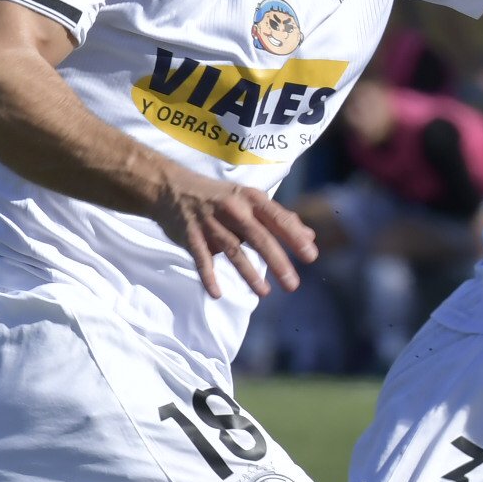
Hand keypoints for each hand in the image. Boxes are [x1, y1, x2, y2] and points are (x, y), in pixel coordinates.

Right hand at [159, 172, 315, 298]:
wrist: (171, 188)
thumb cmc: (221, 197)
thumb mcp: (251, 200)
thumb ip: (280, 218)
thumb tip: (310, 236)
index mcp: (252, 200)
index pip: (278, 219)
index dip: (295, 238)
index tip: (311, 257)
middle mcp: (233, 209)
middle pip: (259, 238)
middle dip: (278, 262)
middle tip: (293, 285)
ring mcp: (210, 223)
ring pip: (233, 250)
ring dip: (249, 273)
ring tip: (264, 293)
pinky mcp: (190, 235)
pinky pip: (201, 259)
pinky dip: (208, 276)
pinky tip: (218, 294)